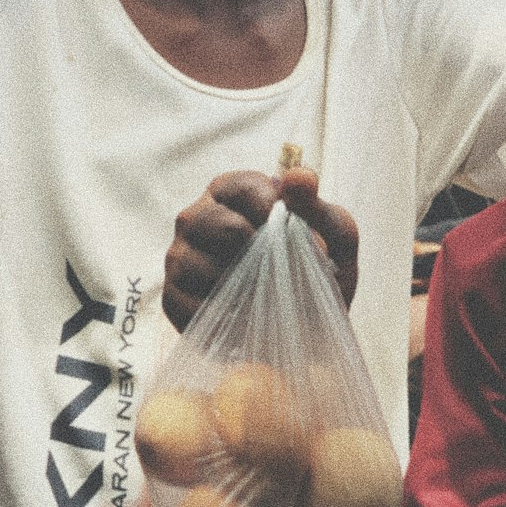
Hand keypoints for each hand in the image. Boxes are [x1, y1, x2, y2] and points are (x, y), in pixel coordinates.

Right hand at [162, 167, 358, 331]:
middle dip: (255, 248)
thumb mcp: (333, 237)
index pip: (240, 186)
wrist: (308, 330)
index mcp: (231, 193)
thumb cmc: (318, 270)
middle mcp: (197, 218)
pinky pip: (190, 303)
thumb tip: (301, 176)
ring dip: (240, 284)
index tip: (294, 230)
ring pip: (198, 263)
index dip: (269, 207)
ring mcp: (180, 257)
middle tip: (281, 268)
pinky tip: (244, 317)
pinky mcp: (173, 298)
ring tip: (263, 295)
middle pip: (214, 222)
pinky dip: (223, 314)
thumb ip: (318, 206)